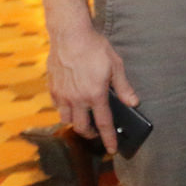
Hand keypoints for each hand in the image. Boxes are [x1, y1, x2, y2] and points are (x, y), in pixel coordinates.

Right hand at [46, 23, 137, 151]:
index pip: (103, 123)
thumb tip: (133, 103)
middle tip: (97, 132)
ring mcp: (62, 95)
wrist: (70, 35)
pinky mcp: (52, 88)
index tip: (112, 149)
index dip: (108, 138)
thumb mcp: (116, 65)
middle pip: (82, 127)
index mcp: (95, 95)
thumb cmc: (95, 48)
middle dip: (90, 133)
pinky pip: (57, 106)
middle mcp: (77, 99)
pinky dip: (65, 110)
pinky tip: (71, 104)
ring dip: (76, 123)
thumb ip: (124, 87)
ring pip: (66, 119)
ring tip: (84, 119)